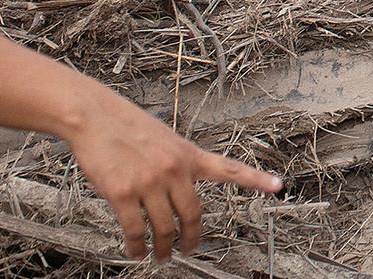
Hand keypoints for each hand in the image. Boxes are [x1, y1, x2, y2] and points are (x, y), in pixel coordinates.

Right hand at [62, 89, 282, 259]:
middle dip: (191, 237)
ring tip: (159, 256)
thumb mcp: (166, 139)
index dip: (255, 179)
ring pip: (164, 227)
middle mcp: (175, 169)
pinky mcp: (123, 193)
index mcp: (189, 154)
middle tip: (188, 249)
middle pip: (193, 214)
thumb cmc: (127, 126)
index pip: (229, 168)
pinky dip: (137, 246)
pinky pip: (136, 229)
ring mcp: (150, 182)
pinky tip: (136, 250)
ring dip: (162, 247)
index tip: (277, 185)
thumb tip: (179, 190)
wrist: (95, 116)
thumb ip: (178, 163)